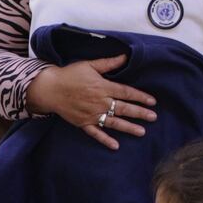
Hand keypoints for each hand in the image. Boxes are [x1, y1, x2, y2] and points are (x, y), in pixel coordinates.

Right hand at [26, 56, 156, 149]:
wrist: (49, 88)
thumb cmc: (69, 75)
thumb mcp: (89, 65)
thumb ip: (108, 63)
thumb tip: (125, 56)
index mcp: (103, 87)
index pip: (126, 93)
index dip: (140, 96)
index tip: (152, 101)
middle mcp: (100, 102)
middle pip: (124, 109)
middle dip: (140, 113)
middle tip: (153, 117)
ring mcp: (92, 114)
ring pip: (114, 122)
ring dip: (128, 127)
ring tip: (142, 132)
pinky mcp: (83, 123)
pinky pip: (96, 133)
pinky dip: (105, 140)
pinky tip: (116, 146)